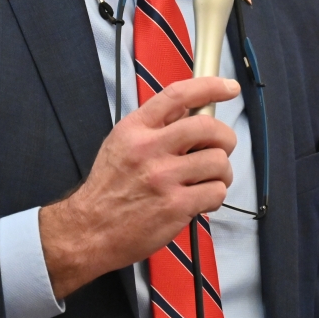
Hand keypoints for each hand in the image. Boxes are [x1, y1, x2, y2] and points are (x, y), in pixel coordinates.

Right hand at [38, 76, 240, 298]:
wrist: (89, 230)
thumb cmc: (108, 189)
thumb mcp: (122, 143)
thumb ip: (154, 126)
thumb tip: (192, 110)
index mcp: (135, 128)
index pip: (178, 95)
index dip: (210, 86)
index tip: (229, 87)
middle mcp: (149, 148)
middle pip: (208, 127)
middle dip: (225, 137)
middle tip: (221, 148)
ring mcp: (163, 178)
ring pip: (219, 161)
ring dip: (222, 172)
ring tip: (208, 180)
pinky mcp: (175, 206)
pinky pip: (216, 191)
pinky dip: (215, 196)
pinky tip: (200, 200)